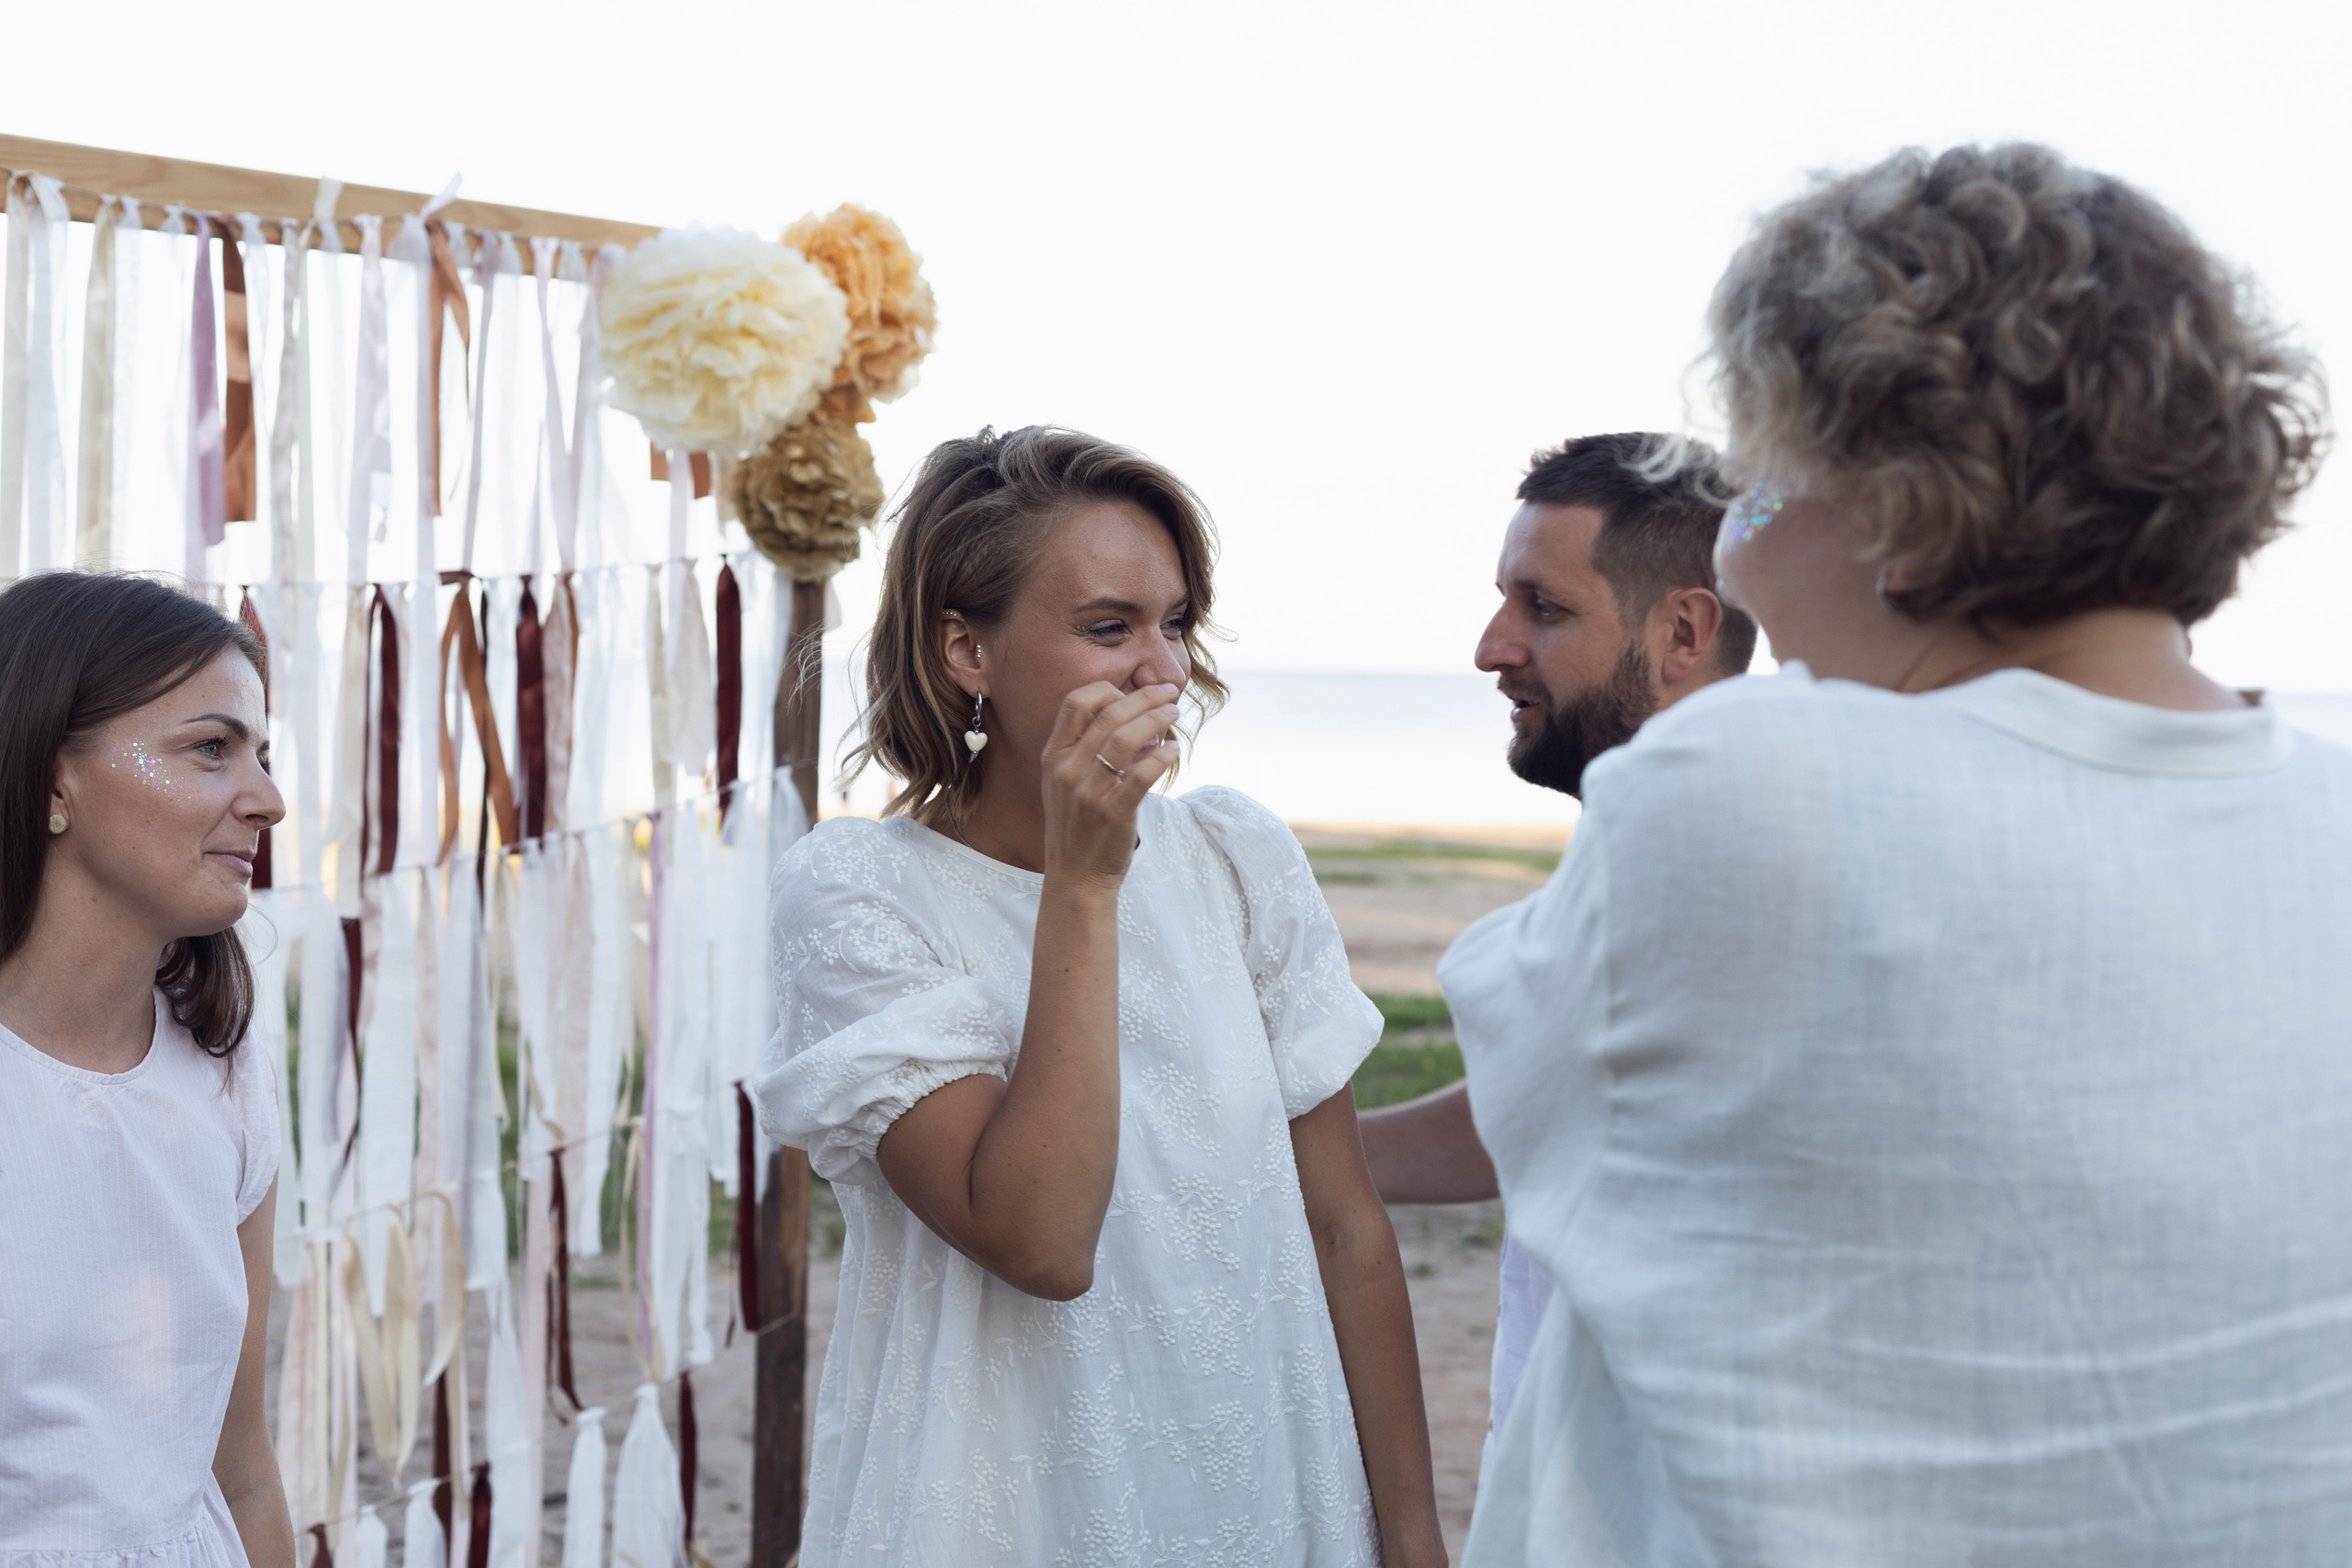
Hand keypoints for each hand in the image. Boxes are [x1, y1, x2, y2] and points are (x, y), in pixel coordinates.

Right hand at [1037, 682, 1181, 888]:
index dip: (1107, 690)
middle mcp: (1066, 770)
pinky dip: (1162, 756)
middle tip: (1168, 694)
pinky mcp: (1113, 812)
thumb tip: (1131, 718)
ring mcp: (1088, 792)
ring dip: (1158, 720)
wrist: (1076, 878)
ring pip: (1128, 738)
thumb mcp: (1066, 784)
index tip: (1131, 693)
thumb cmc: (1078, 827)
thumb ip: (1087, 750)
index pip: (1075, 702)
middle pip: (1110, 714)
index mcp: (1053, 757)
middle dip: (1145, 698)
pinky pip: (1143, 774)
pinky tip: (1173, 751)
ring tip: (1175, 715)